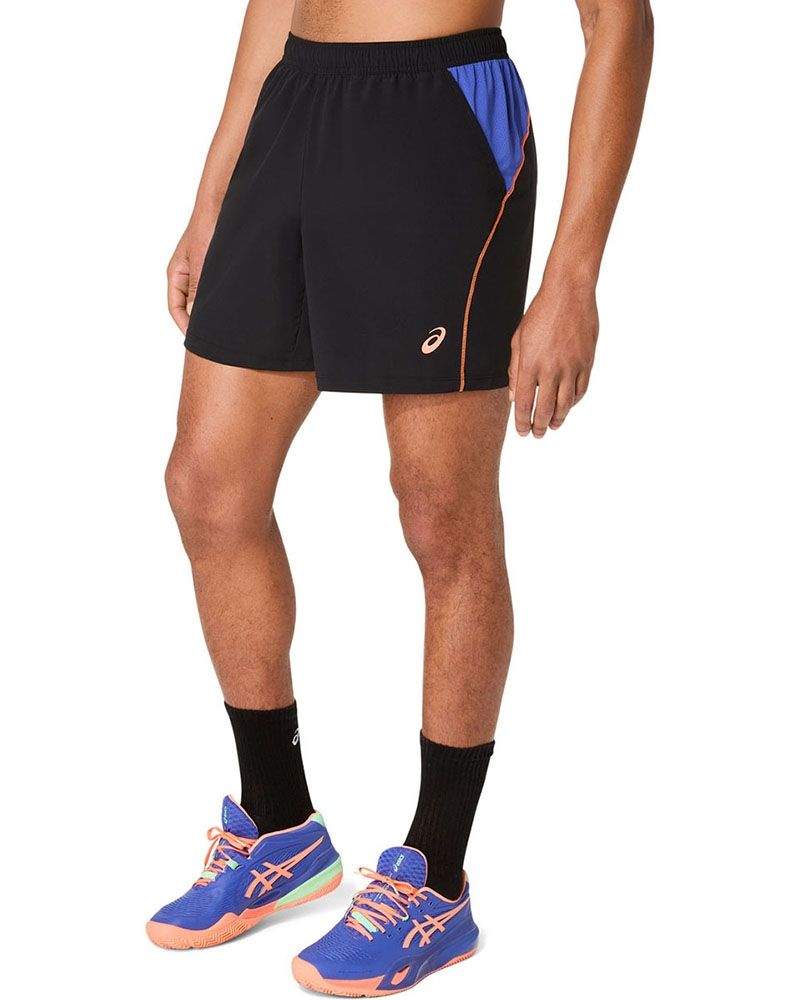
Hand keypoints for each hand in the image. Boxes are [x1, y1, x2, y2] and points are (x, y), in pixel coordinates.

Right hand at [167, 211, 216, 333]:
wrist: (222, 204)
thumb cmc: (208, 228)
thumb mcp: (203, 263)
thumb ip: (198, 290)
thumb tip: (197, 318)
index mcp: (177, 274)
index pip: (176, 308)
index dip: (186, 326)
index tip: (198, 341)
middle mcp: (187, 275)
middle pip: (188, 307)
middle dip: (199, 323)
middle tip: (214, 338)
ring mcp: (200, 272)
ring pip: (203, 299)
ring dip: (212, 311)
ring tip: (224, 325)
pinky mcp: (214, 268)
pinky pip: (213, 290)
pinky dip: (221, 299)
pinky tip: (232, 306)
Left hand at [508, 282, 598, 437]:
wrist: (569, 293)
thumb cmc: (539, 314)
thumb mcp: (519, 340)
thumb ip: (516, 370)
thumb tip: (515, 397)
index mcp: (530, 364)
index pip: (525, 404)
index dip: (522, 422)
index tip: (522, 432)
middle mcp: (551, 369)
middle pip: (545, 409)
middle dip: (539, 426)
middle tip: (537, 434)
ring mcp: (571, 366)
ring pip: (565, 404)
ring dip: (558, 419)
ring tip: (552, 426)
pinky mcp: (587, 362)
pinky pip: (581, 390)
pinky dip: (574, 402)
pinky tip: (567, 406)